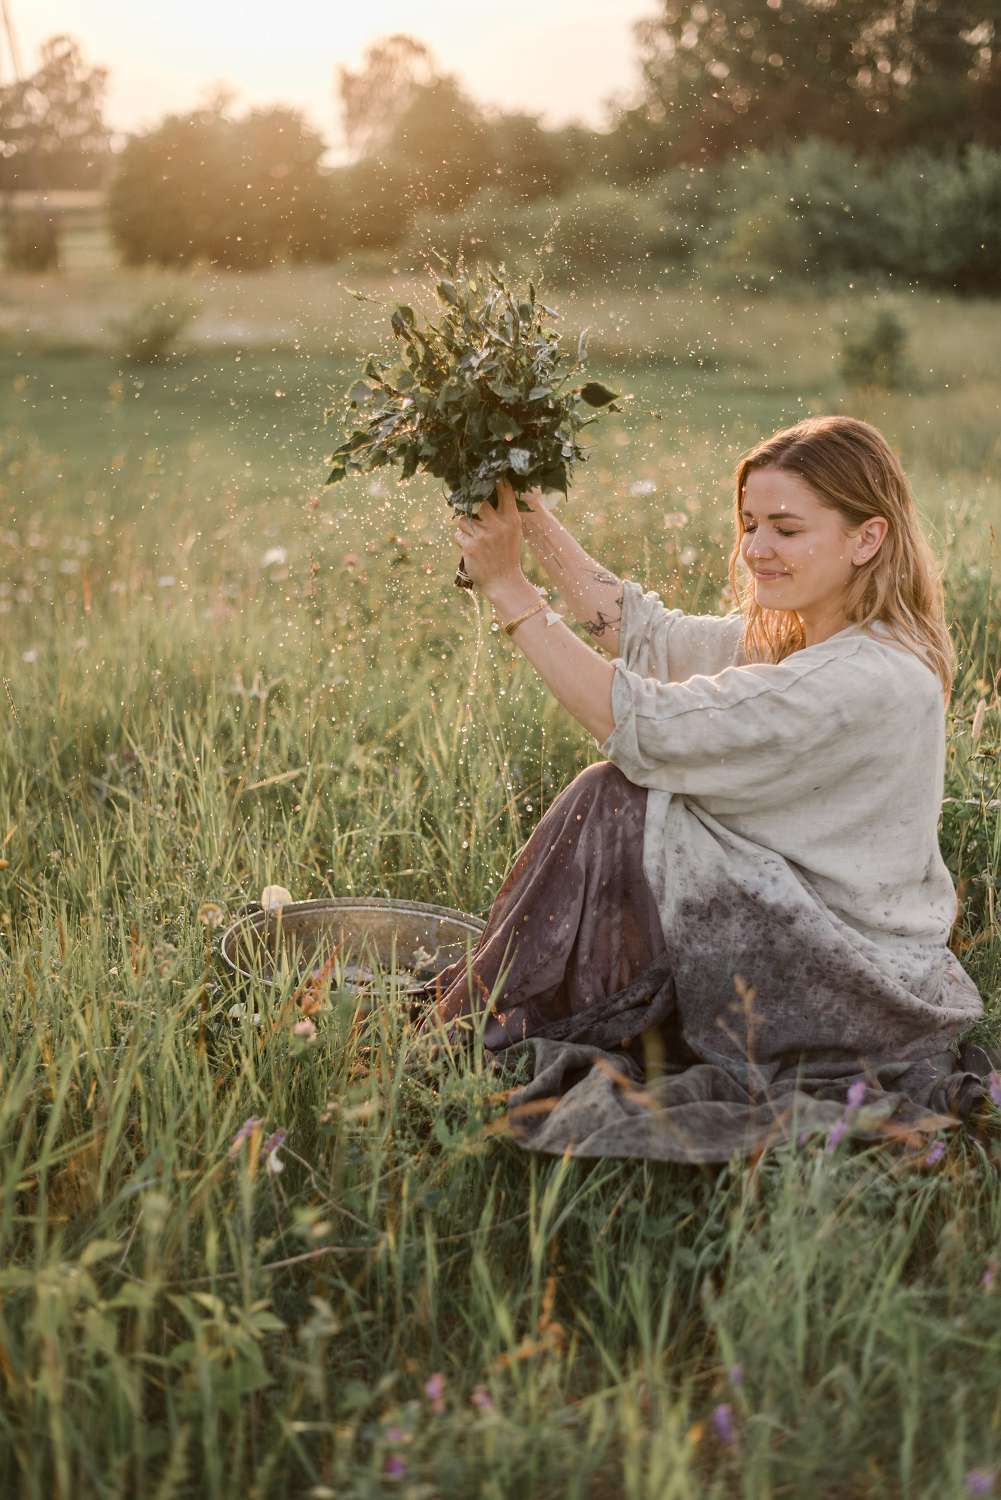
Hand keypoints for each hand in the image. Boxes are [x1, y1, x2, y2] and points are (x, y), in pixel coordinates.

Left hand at [453, 479, 526, 598]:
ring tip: (475, 538)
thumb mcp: (514, 532)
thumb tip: (489, 494)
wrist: (504, 582)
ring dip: (465, 527)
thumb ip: (505, 514)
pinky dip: (462, 541)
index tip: (490, 475)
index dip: (496, 481)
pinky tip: (470, 549)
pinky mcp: (470, 546)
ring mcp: (483, 535)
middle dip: (474, 507)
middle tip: (476, 517)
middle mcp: (497, 525)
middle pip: (478, 502)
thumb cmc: (508, 555)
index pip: (504, 492)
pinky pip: (458, 534)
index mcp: (511, 519)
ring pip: (464, 519)